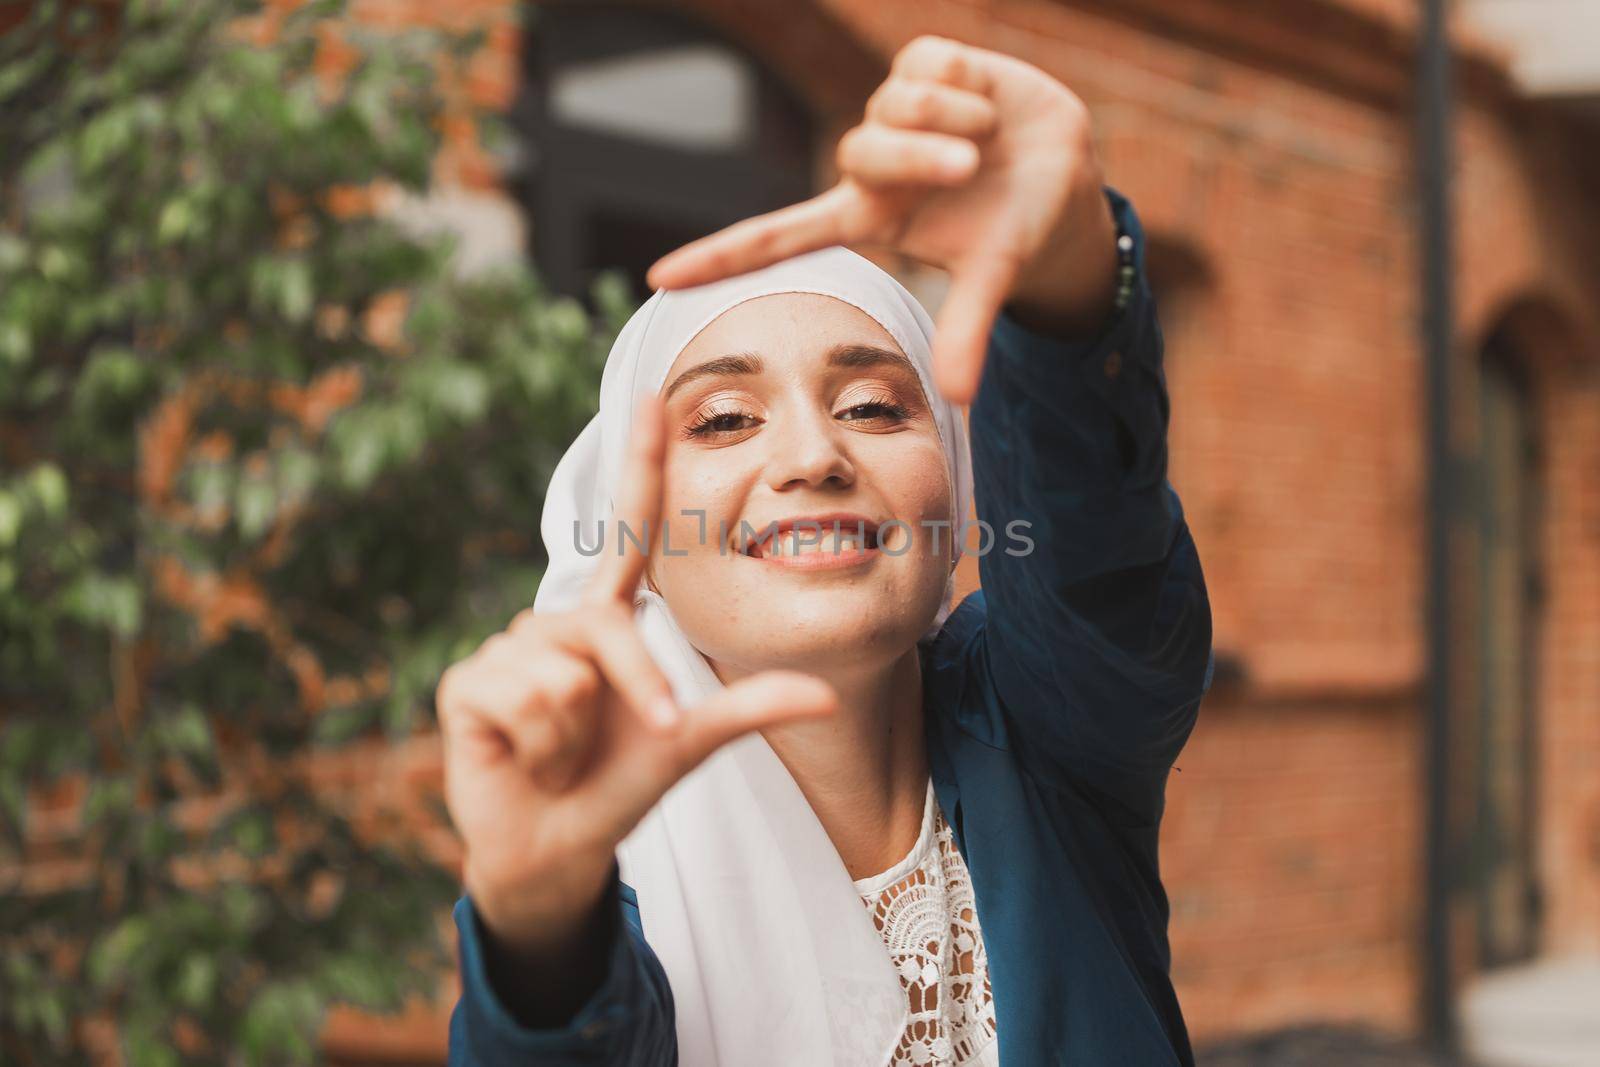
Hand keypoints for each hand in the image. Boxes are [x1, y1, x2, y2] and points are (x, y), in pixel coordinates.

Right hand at [437, 396, 838, 954]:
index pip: (627, 532)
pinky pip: (525, 700)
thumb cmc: (622, 782)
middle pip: (612, 634)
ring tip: (560, 751)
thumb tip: (826, 694)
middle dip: (636, 695)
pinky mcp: (466, 684)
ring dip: (576, 733)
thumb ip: (750, 708)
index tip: (654, 398)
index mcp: (610, 621)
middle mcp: (558, 623)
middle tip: (614, 747)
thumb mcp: (690, 741)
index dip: (640, 465)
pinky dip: (538, 745)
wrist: (558, 846)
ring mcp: (507, 649)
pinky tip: (523, 755)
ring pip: (568, 676)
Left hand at [645, 36, 1118, 403]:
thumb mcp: (990, 278)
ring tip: (984, 142)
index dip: (719, 257)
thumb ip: (966, 330)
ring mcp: (892, 112)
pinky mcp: (923, 65)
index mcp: (869, 217)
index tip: (658, 278)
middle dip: (919, 157)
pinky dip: (967, 88)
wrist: (1065, 171)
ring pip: (896, 103)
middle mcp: (869, 164)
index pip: (777, 238)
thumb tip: (959, 398)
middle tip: (970, 168)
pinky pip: (928, 67)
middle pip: (860, 150)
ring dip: (951, 122)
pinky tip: (984, 104)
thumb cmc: (1014, 229)